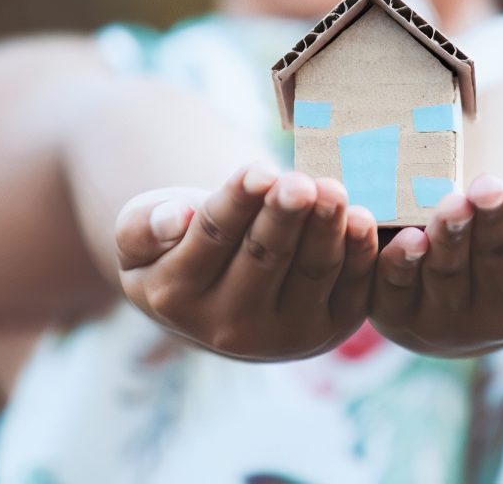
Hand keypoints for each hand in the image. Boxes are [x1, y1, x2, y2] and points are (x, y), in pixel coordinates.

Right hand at [114, 165, 377, 360]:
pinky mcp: (330, 329)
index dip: (239, 203)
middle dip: (285, 217)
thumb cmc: (179, 241)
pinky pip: (350, 289)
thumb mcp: (139, 232)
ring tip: (333, 192)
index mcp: (176, 297)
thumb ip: (143, 227)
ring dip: (326, 230)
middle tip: (301, 183)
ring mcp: (285, 334)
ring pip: (311, 273)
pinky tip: (364, 219)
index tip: (260, 169)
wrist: (220, 291)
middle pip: (264, 258)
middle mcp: (229, 327)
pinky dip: (359, 254)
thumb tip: (176, 219)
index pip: (213, 239)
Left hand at [369, 174, 502, 356]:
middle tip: (486, 187)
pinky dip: (392, 262)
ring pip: (448, 274)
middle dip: (491, 220)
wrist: (470, 279)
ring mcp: (448, 322)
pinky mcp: (399, 316)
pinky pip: (393, 289)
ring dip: (448, 239)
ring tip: (451, 205)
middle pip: (497, 260)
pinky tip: (394, 232)